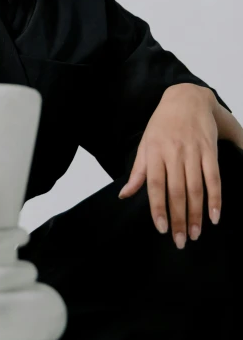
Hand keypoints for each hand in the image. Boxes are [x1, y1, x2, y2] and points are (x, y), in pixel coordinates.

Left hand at [117, 85, 220, 248]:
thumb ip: (138, 172)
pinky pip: (214, 177)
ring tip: (194, 234)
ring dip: (196, 214)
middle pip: (177, 191)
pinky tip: (214, 216)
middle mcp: (174, 153)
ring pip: (196, 188)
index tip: (161, 228)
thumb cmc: (162, 124)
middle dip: (178, 219)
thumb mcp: (145, 144)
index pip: (155, 185)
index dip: (158, 208)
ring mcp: (193, 152)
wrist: (186, 98)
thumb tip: (124, 194)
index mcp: (155, 152)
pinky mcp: (210, 150)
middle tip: (180, 241)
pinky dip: (216, 198)